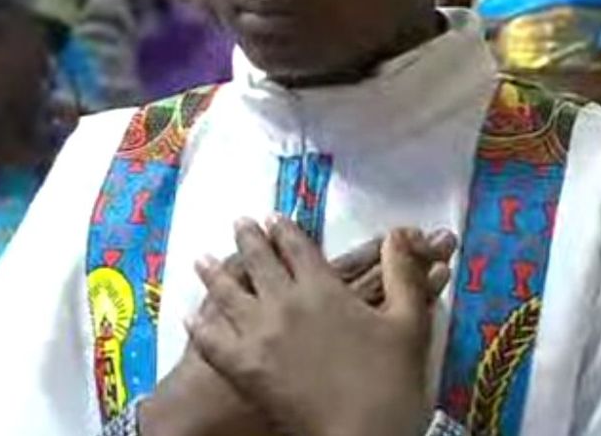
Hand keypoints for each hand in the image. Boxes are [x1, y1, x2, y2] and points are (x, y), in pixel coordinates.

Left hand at [187, 217, 441, 435]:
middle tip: (239, 223)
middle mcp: (284, 302)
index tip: (274, 217)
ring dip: (213, 272)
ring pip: (227, 293)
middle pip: (258, 260)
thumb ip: (402, 276)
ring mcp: (257, 335)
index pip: (297, 247)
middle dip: (247, 238)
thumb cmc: (390, 383)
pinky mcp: (241, 367)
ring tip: (202, 259)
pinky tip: (191, 317)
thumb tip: (398, 234)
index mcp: (322, 288)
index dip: (285, 230)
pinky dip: (199, 326)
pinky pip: (211, 340)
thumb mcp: (409, 324)